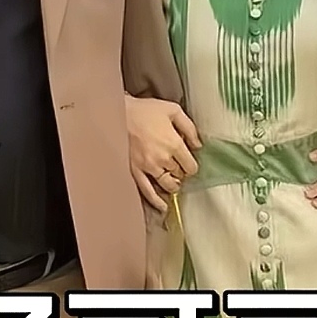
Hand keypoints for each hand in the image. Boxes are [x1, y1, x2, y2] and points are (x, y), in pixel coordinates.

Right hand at [126, 96, 201, 211]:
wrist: (118, 113)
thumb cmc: (144, 110)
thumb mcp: (173, 110)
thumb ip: (189, 128)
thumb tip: (198, 144)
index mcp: (174, 144)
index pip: (191, 166)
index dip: (191, 165)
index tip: (188, 162)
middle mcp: (163, 158)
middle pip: (180, 175)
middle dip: (181, 172)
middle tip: (177, 167)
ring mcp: (148, 167)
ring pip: (167, 184)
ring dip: (172, 184)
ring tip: (173, 182)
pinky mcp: (135, 171)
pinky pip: (147, 191)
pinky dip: (156, 201)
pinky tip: (163, 207)